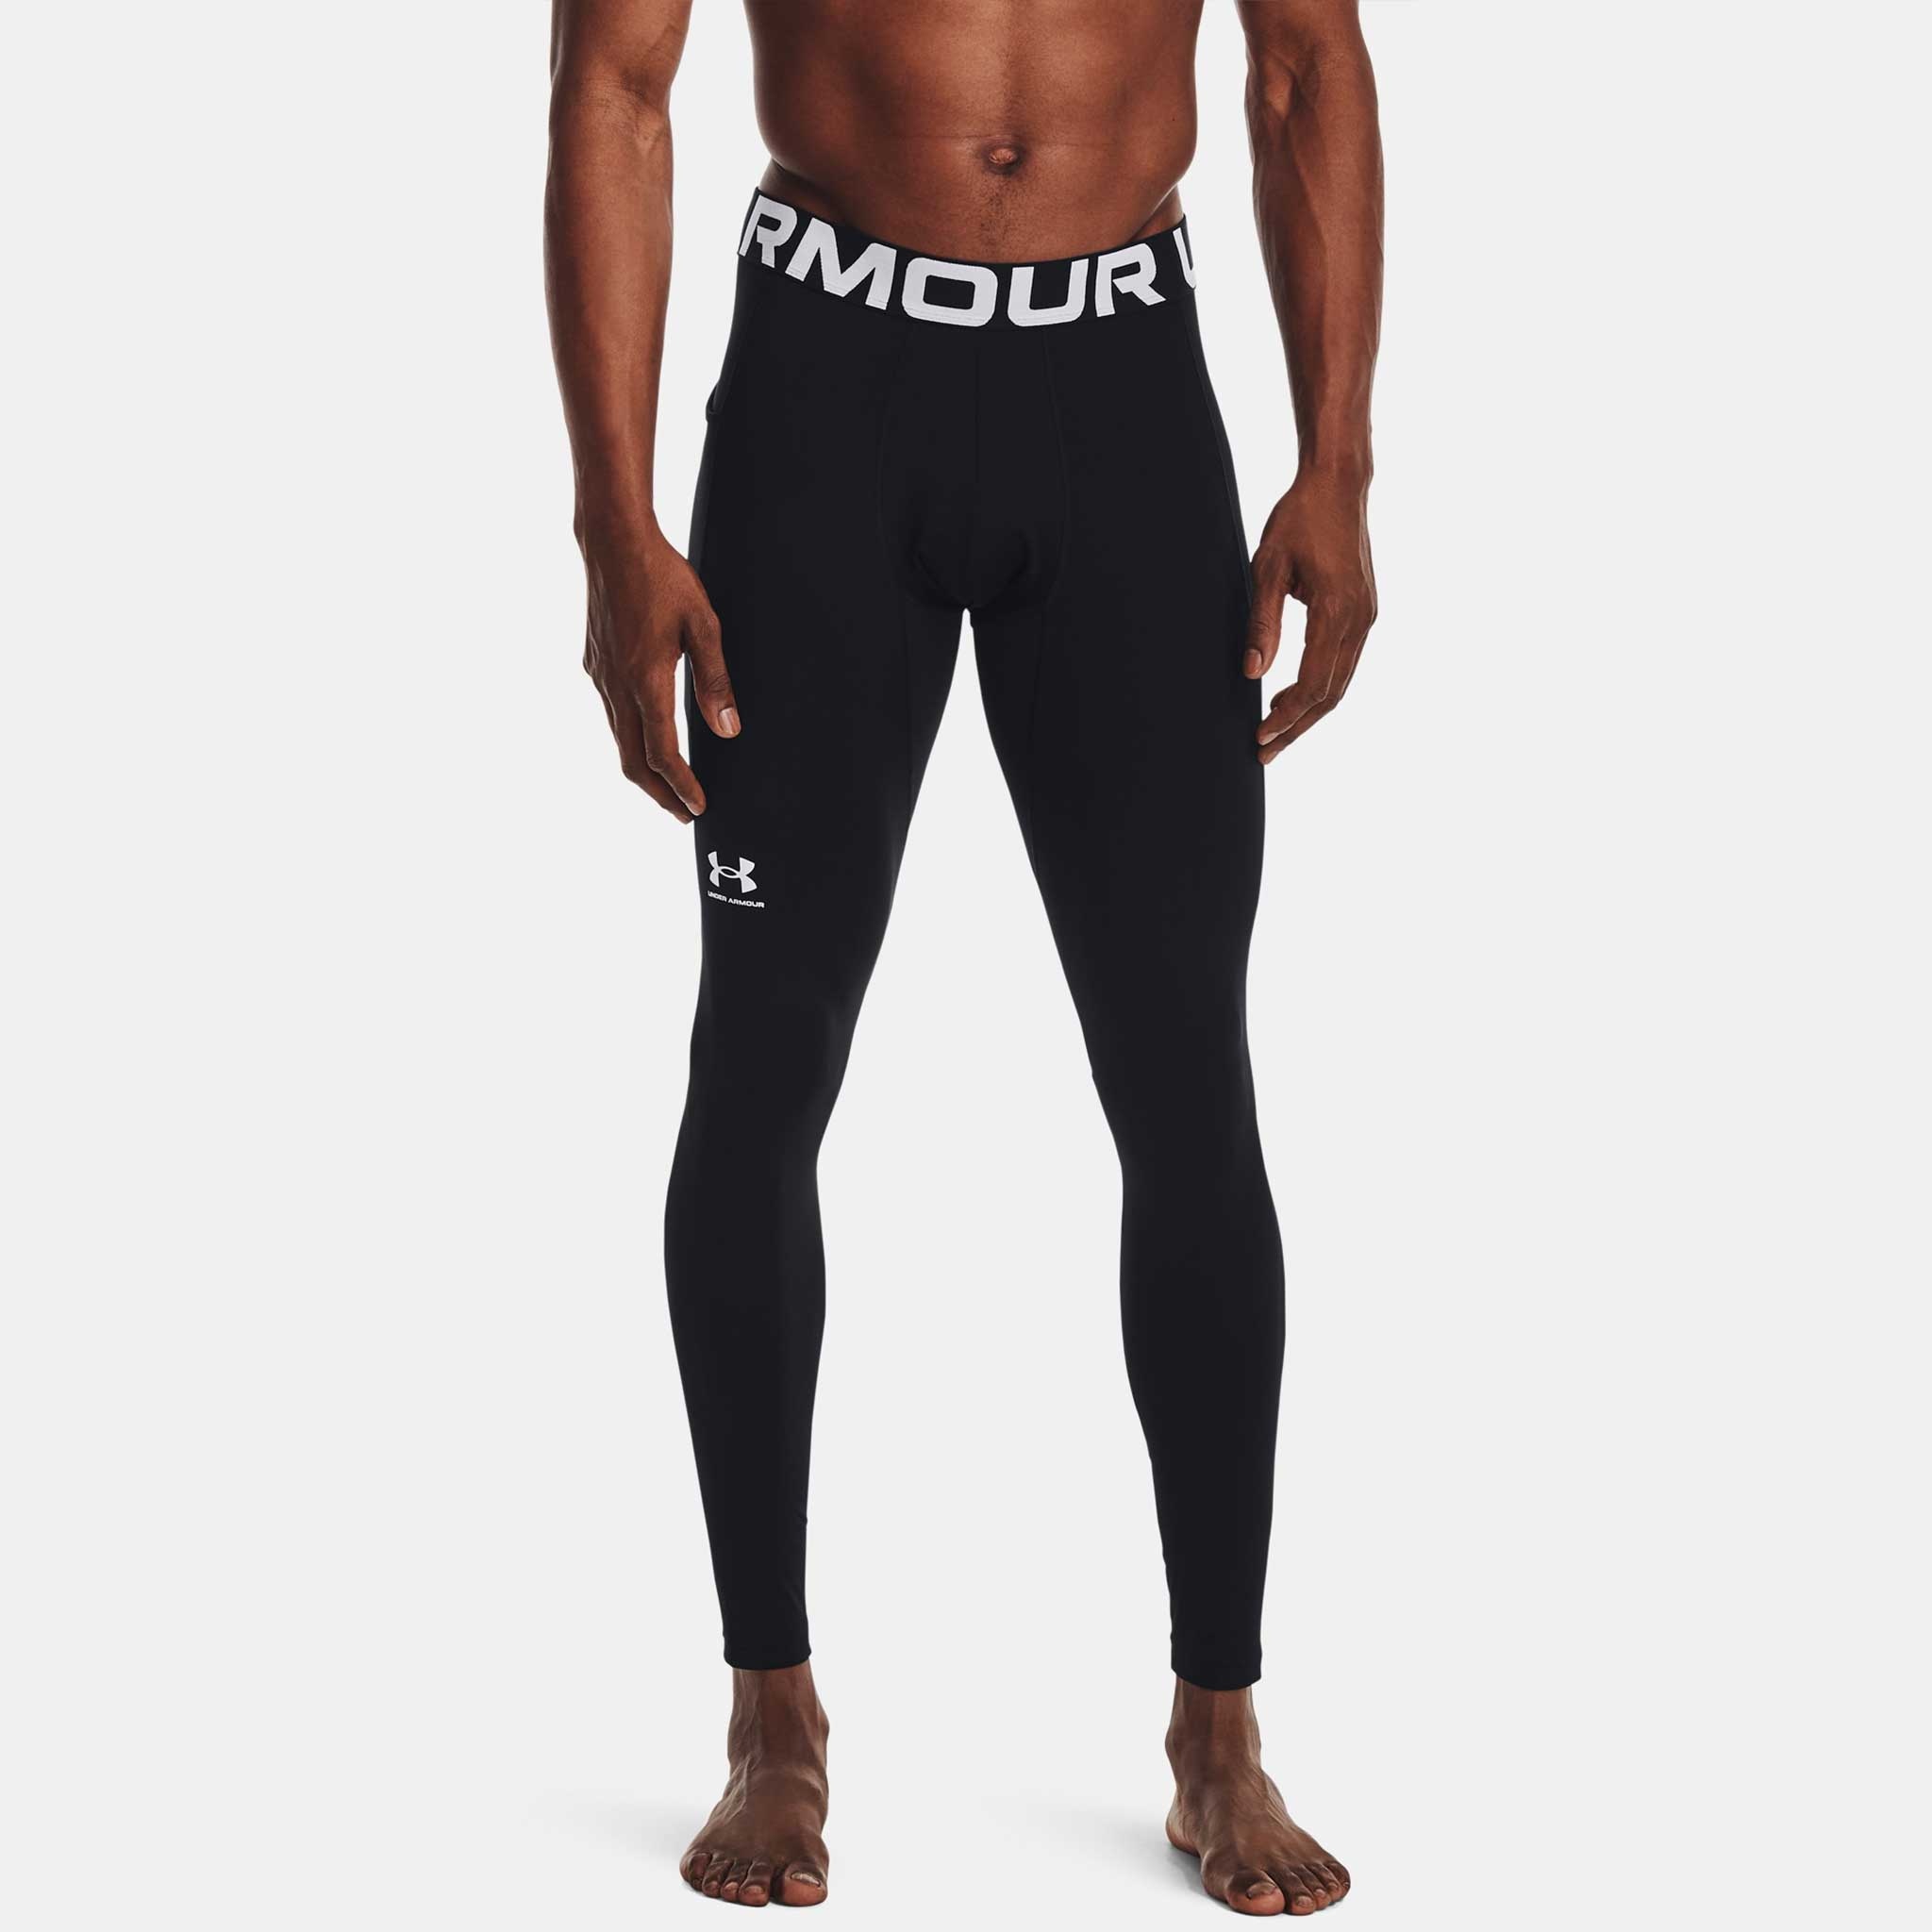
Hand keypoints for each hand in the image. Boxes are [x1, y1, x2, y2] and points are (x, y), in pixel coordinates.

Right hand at [580, 522, 737, 821]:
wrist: (612, 540)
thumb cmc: (663, 576)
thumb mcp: (703, 624)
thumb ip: (716, 680)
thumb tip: (729, 730)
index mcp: (645, 680)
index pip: (662, 753)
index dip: (681, 786)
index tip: (699, 807)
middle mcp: (616, 685)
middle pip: (632, 761)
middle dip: (659, 794)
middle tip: (684, 814)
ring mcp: (600, 676)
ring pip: (618, 740)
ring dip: (643, 770)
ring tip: (669, 788)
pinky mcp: (595, 663)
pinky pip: (612, 716)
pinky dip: (630, 741)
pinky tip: (648, 739)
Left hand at [1244, 474, 1376, 763]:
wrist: (1338, 484)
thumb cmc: (1298, 519)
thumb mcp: (1267, 567)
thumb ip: (1261, 623)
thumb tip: (1252, 674)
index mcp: (1336, 612)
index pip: (1313, 685)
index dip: (1286, 717)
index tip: (1260, 737)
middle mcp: (1360, 620)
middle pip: (1331, 695)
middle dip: (1297, 727)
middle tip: (1264, 752)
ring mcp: (1367, 617)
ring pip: (1341, 683)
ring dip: (1309, 712)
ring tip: (1275, 731)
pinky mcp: (1365, 611)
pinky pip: (1345, 663)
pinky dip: (1321, 687)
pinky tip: (1294, 695)